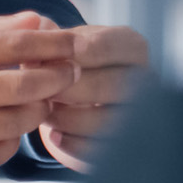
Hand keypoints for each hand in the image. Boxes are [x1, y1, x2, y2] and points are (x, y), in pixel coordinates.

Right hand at [0, 14, 82, 182]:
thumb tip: (33, 20)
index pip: (9, 45)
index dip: (48, 44)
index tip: (71, 44)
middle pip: (18, 85)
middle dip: (53, 78)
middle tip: (69, 75)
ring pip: (11, 122)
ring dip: (36, 112)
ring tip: (42, 103)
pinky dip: (11, 143)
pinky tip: (11, 132)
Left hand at [31, 23, 152, 168]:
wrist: (89, 97)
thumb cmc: (76, 64)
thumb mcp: (66, 44)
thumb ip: (49, 38)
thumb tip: (34, 33)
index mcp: (133, 47)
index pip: (107, 46)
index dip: (71, 53)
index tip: (41, 59)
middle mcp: (147, 79)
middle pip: (111, 85)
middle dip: (69, 90)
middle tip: (39, 91)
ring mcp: (143, 114)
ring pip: (107, 121)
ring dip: (68, 118)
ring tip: (43, 113)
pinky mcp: (129, 146)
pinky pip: (100, 150)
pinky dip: (72, 144)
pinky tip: (54, 135)